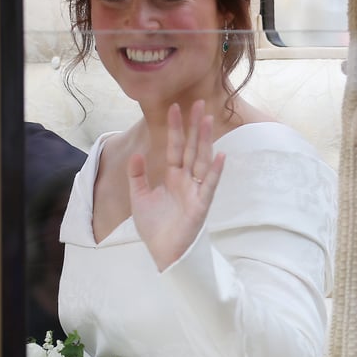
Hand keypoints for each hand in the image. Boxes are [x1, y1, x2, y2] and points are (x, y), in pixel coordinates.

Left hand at [128, 100, 224, 270]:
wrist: (162, 253)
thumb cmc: (154, 227)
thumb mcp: (139, 197)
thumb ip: (137, 175)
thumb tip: (137, 153)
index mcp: (172, 176)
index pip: (175, 147)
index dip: (174, 128)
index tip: (174, 106)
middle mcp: (186, 180)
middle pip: (191, 147)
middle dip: (194, 126)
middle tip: (199, 103)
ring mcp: (195, 191)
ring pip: (201, 160)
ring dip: (205, 141)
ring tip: (208, 120)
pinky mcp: (201, 205)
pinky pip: (208, 185)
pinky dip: (214, 171)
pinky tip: (219, 155)